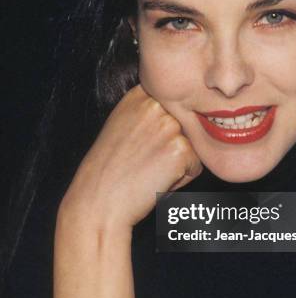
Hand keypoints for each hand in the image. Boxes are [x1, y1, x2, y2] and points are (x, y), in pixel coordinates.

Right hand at [57, 84, 202, 233]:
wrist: (98, 202)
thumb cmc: (109, 170)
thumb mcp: (122, 124)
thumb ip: (148, 112)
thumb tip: (181, 111)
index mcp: (140, 94)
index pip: (173, 107)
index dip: (161, 131)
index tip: (142, 143)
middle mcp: (155, 105)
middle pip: (185, 126)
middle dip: (171, 146)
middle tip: (143, 159)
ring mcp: (169, 125)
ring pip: (193, 146)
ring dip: (177, 162)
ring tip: (148, 169)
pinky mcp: (181, 149)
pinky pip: (196, 167)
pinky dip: (181, 180)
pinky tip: (155, 180)